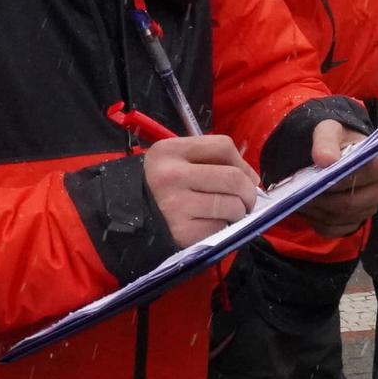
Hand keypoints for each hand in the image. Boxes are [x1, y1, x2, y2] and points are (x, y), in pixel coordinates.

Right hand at [140, 134, 259, 248]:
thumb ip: (209, 160)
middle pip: (233, 178)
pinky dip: (223, 229)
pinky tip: (209, 226)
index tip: (246, 177)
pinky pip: (220, 228)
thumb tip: (252, 179)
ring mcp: (176, 205)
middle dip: (248, 193)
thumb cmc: (158, 187)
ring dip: (238, 213)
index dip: (243, 163)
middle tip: (246, 202)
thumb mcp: (174, 161)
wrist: (126, 218)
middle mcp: (172, 175)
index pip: (223, 146)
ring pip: (231, 206)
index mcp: (170, 151)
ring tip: (226, 215)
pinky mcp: (182, 232)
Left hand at [294, 119, 377, 236]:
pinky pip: (331, 229)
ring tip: (299, 195)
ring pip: (337, 218)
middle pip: (348, 203)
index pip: (367, 177)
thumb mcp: (329, 130)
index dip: (339, 178)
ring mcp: (367, 211)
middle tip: (299, 189)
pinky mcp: (352, 225)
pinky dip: (315, 220)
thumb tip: (326, 160)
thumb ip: (326, 141)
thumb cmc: (335, 141)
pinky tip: (309, 206)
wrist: (332, 154)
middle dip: (320, 197)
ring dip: (315, 209)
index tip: (318, 174)